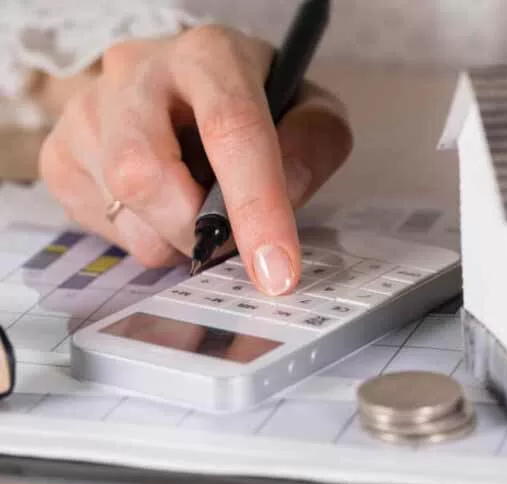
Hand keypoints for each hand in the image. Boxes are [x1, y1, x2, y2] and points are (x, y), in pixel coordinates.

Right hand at [39, 24, 352, 295]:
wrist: (190, 90)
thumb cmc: (257, 104)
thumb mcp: (310, 111)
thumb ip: (313, 145)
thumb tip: (282, 196)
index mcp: (209, 56)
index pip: (231, 127)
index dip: (256, 205)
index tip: (275, 270)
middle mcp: (136, 72)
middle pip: (145, 171)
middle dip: (196, 230)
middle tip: (228, 243)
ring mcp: (88, 111)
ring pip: (122, 206)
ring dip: (173, 238)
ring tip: (198, 210)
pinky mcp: (60, 153)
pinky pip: (97, 224)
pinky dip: (144, 236)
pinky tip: (163, 208)